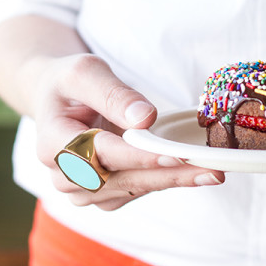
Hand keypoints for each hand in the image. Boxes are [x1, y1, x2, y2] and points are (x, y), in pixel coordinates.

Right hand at [34, 53, 224, 209]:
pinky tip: (196, 173)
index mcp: (52, 143)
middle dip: (168, 175)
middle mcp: (64, 175)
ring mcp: (83, 189)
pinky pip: (138, 189)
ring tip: (214, 174)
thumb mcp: (86, 72)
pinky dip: (167, 181)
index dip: (138, 156)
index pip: (100, 154)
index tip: (173, 155)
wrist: (56, 100)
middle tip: (212, 171)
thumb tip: (145, 118)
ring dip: (174, 182)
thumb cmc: (69, 82)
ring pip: (133, 189)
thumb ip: (114, 94)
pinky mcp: (103, 192)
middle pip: (121, 179)